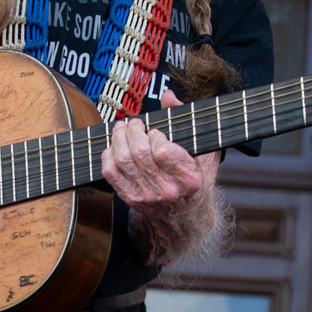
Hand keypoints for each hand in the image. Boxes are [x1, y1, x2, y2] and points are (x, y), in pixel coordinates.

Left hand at [101, 89, 210, 217]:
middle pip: (139, 152)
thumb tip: (169, 96)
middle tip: (134, 123)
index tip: (157, 131)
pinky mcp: (131, 198)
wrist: (184, 215)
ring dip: (118, 138)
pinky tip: (115, 146)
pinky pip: (110, 173)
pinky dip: (108, 154)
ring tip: (123, 128)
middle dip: (133, 130)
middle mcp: (168, 190)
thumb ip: (187, 120)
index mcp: (190, 178)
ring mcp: (147, 196)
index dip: (156, 135)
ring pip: (122, 160)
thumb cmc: (195, 178)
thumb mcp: (203, 150)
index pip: (163, 151)